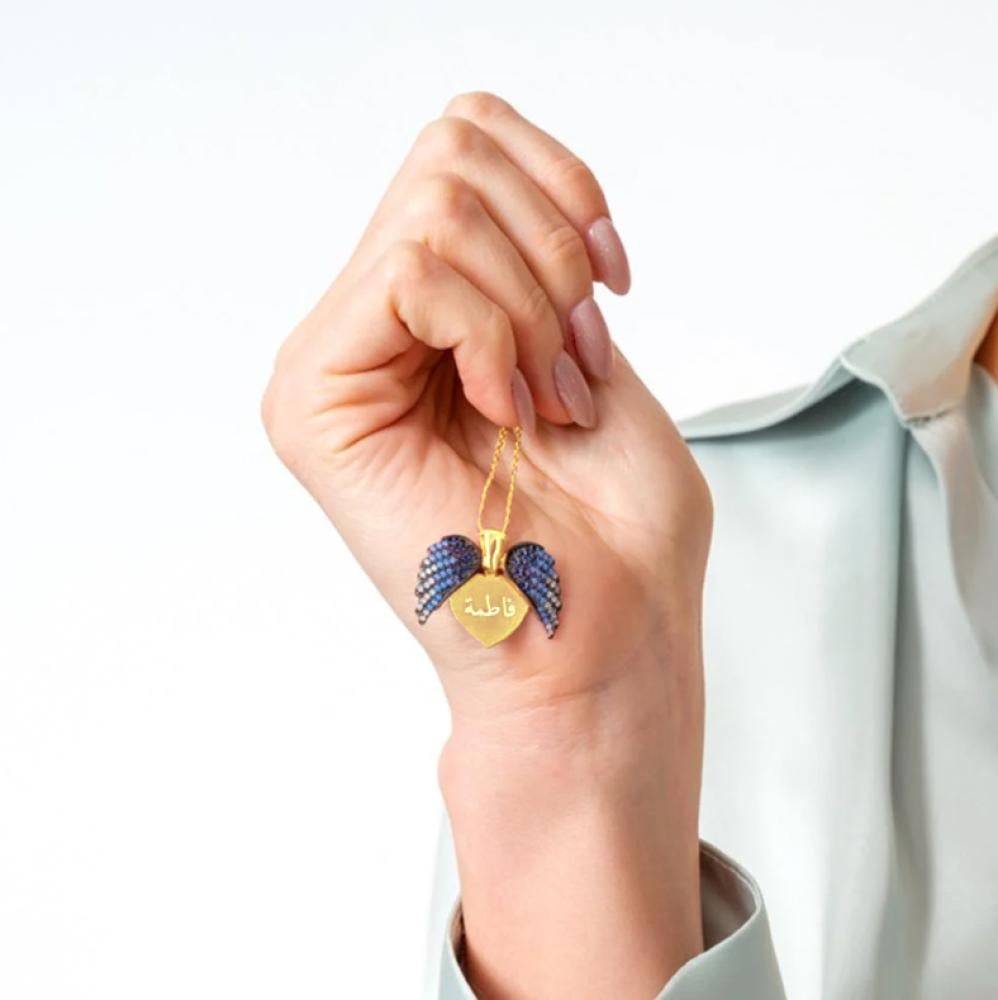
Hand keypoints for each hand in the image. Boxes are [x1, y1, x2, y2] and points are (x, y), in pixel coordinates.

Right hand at [263, 93, 710, 997]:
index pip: (464, 148)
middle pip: (449, 157)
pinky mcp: (315, 400)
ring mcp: (333, 366)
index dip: (561, 188)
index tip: (612, 284)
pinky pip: (411, 275)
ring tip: (544, 403)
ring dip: (533, 307)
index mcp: (428, 325)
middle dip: (552, 252)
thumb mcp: (585, 352)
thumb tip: (495, 189)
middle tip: (573, 363)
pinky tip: (504, 410)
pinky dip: (495, 333)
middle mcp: (368, 336)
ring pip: (436, 211)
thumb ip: (522, 260)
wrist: (598, 643)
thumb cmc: (613, 532)